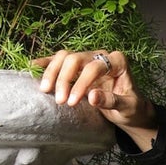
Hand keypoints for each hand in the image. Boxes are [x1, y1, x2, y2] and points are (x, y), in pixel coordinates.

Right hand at [35, 49, 157, 146]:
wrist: (131, 109)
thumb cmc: (131, 108)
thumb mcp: (127, 108)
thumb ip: (112, 101)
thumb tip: (91, 96)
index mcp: (117, 61)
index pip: (94, 67)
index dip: (81, 83)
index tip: (71, 102)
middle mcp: (101, 56)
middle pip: (75, 58)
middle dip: (64, 79)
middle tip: (59, 100)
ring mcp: (88, 59)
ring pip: (64, 57)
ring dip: (52, 72)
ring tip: (45, 90)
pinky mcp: (78, 67)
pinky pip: (59, 61)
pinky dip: (47, 63)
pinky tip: (33, 66)